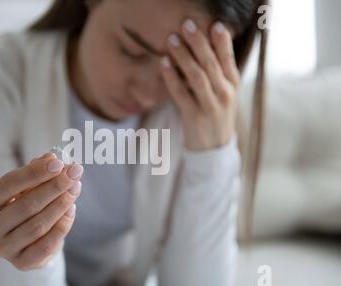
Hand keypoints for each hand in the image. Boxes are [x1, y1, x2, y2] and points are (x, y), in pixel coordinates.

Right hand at [0, 153, 82, 270]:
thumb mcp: (27, 184)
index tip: (58, 163)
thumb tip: (51, 158)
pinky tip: (72, 209)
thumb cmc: (25, 203)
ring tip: (76, 188)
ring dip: (61, 204)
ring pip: (38, 225)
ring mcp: (3, 248)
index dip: (35, 172)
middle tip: (75, 173)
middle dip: (54, 187)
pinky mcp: (21, 263)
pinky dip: (62, 225)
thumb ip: (37, 170)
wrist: (27, 239)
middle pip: (27, 205)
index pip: (9, 184)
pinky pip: (46, 244)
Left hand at [160, 19, 239, 150]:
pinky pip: (181, 94)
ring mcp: (210, 106)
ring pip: (197, 77)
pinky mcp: (194, 117)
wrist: (214, 149)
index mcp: (233, 85)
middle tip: (186, 25)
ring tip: (172, 40)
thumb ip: (219, 73)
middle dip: (198, 43)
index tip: (214, 25)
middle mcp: (225, 94)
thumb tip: (206, 46)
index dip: (222, 42)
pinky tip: (163, 64)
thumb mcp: (224, 94)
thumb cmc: (216, 115)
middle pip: (211, 64)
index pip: (228, 59)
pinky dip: (171, 77)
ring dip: (183, 57)